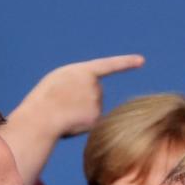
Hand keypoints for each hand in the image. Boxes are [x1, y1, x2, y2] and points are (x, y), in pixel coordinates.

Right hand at [16, 54, 144, 138]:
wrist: (43, 116)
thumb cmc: (45, 98)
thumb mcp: (59, 80)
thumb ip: (78, 82)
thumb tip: (89, 101)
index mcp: (84, 71)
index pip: (110, 65)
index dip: (126, 63)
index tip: (141, 61)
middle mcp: (95, 85)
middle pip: (94, 92)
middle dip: (82, 98)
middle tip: (62, 102)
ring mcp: (97, 102)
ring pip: (93, 107)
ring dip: (80, 111)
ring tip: (63, 111)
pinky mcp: (96, 118)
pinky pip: (91, 121)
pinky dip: (81, 123)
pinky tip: (69, 122)